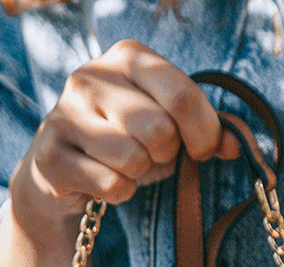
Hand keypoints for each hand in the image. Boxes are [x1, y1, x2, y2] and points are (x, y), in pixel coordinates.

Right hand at [11, 40, 238, 228]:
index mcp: (127, 57)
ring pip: (133, 159)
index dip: (204, 133)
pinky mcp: (50, 155)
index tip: (203, 150)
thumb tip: (233, 146)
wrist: (60, 168)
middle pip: (160, 130)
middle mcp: (91, 76)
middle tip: (154, 156)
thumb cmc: (125, 140)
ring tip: (127, 165)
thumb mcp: (169, 126)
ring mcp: (64, 114)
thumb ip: (206, 130)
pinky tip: (105, 180)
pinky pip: (111, 185)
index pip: (182, 95)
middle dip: (167, 155)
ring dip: (140, 174)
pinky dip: (119, 193)